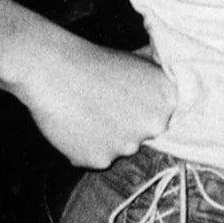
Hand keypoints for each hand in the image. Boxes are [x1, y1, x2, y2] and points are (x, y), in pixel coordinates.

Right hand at [8, 36, 174, 169]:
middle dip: (125, 125)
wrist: (52, 69)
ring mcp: (128, 145)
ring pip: (118, 148)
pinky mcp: (100, 161)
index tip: (123, 98)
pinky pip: (95, 158)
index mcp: (168, 100)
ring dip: (104, 137)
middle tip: (102, 105)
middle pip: (142, 135)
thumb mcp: (136, 63)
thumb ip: (156, 81)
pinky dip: (84, 147)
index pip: (163, 116)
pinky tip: (74, 125)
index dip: (140, 107)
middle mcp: (155, 126)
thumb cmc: (92, 62)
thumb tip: (171, 79)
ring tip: (84, 111)